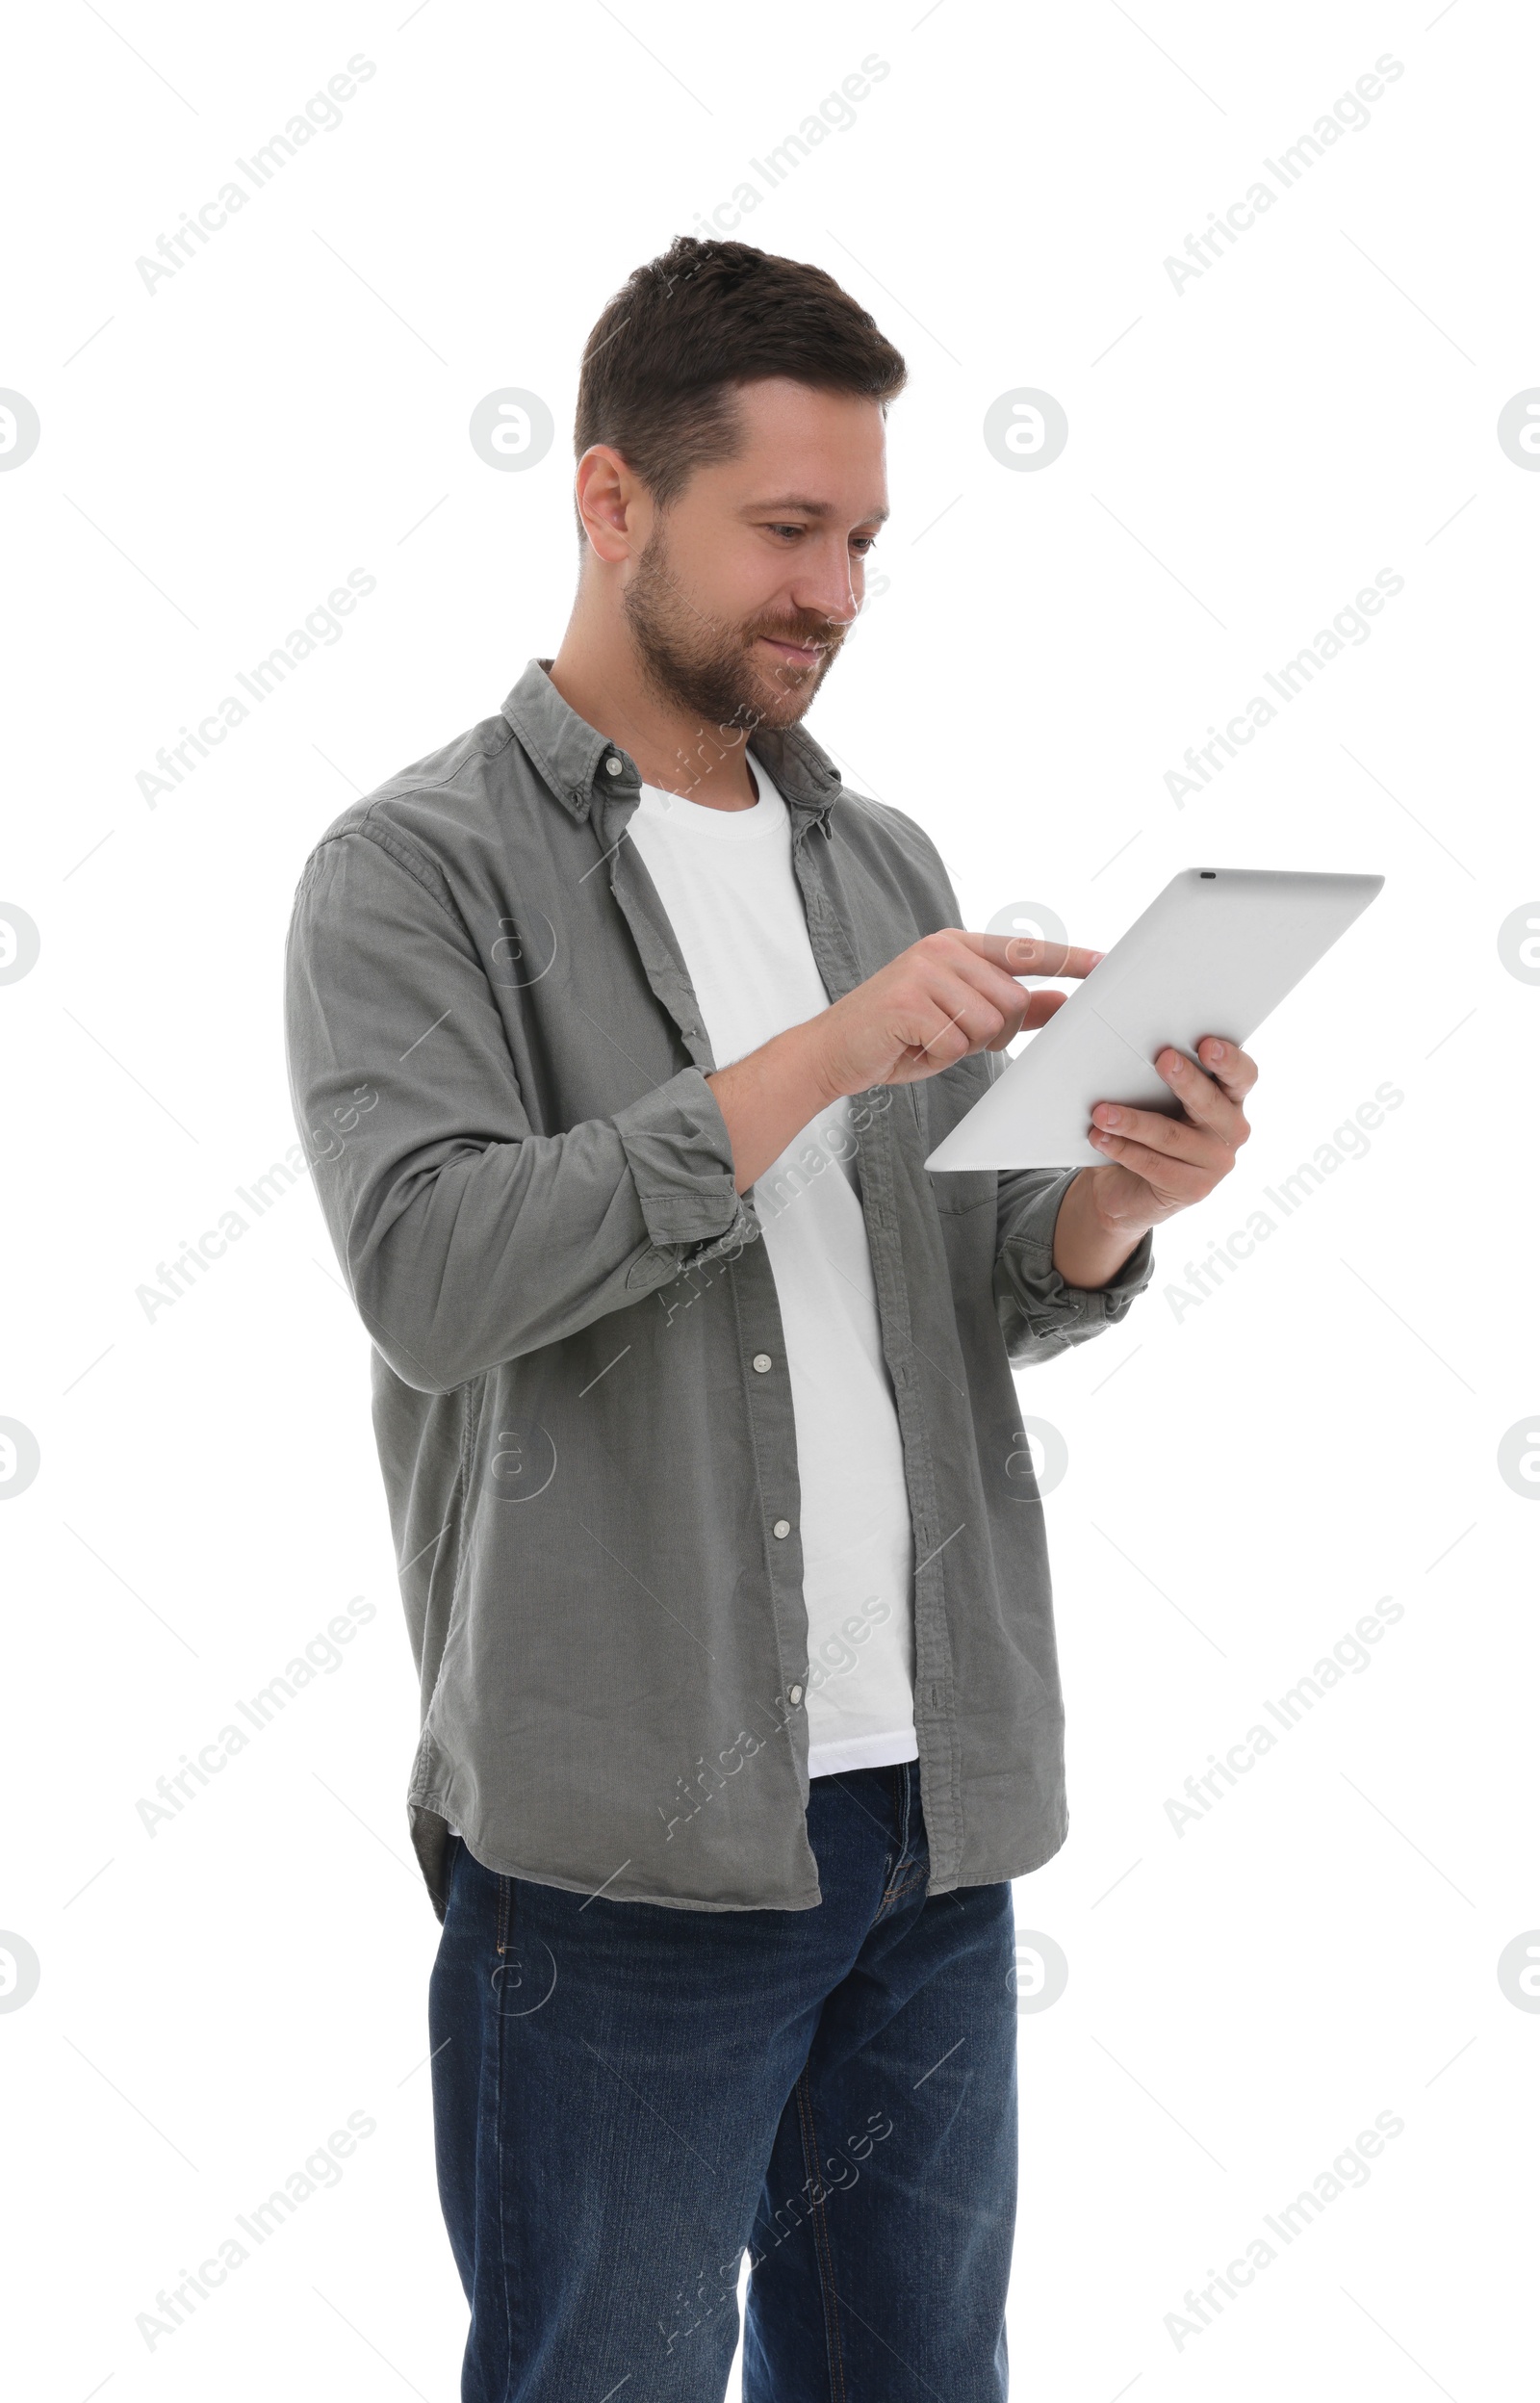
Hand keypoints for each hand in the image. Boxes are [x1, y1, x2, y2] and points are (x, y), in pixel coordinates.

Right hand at [809, 930, 1102, 1099]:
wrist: (832, 1052)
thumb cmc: (897, 1037)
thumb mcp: (960, 1020)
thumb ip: (1013, 1008)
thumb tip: (1063, 1001)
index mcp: (956, 946)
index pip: (1025, 951)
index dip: (1068, 959)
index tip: (1105, 964)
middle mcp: (941, 950)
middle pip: (1011, 1000)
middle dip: (992, 1033)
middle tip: (951, 1038)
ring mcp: (923, 971)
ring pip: (988, 1021)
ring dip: (963, 1045)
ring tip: (928, 1041)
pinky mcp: (908, 1000)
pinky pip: (956, 1040)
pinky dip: (939, 1056)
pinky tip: (912, 1047)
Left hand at [1084, 1037, 1257, 1234]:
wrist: (1127, 1186)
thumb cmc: (1145, 1130)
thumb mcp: (1155, 1097)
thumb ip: (1152, 1072)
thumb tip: (1108, 1033)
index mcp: (1230, 1099)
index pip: (1242, 1076)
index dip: (1229, 1060)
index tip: (1207, 1045)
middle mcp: (1232, 1130)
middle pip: (1211, 1102)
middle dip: (1185, 1080)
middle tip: (1163, 1059)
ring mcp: (1215, 1163)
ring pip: (1171, 1135)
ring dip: (1133, 1121)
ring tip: (1102, 1112)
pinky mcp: (1192, 1189)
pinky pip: (1153, 1164)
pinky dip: (1122, 1149)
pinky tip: (1101, 1137)